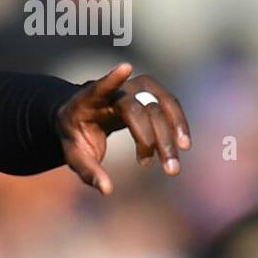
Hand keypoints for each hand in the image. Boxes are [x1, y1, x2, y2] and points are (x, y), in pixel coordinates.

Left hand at [53, 62, 191, 195]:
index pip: (99, 88)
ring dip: (174, 131)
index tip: (125, 67)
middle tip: (169, 169)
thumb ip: (87, 171)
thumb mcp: (74, 156)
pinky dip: (178, 123)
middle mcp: (114, 90)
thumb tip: (107, 190)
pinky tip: (183, 145)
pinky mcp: (149, 91)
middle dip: (154, 139)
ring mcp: (133, 87)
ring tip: (176, 161)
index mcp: (87, 101)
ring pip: (160, 103)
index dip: (111, 79)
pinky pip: (169, 104)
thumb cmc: (75, 136)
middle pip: (138, 108)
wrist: (81, 117)